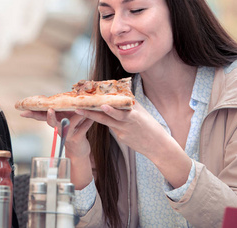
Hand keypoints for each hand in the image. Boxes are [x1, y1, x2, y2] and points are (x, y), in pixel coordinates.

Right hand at [21, 109, 92, 158]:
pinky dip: (88, 122)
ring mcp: (67, 135)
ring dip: (76, 116)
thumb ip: (64, 107)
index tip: (24, 112)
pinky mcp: (76, 139)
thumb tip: (67, 91)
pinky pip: (83, 129)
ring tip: (80, 109)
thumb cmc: (73, 128)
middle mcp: (58, 129)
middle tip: (50, 110)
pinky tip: (92, 118)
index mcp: (55, 121)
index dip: (32, 114)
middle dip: (50, 117)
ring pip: (70, 124)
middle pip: (51, 123)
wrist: (79, 148)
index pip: (41, 116)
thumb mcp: (67, 117)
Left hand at [75, 103, 191, 187]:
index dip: (105, 103)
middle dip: (91, 112)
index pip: (116, 107)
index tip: (95, 98)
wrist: (158, 146)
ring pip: (105, 122)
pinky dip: (106, 122)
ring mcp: (123, 132)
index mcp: (133, 115)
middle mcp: (126, 123)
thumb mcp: (142, 112)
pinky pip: (111, 128)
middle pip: (105, 117)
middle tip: (78, 107)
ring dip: (92, 116)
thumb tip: (122, 91)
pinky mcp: (121, 138)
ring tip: (80, 111)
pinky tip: (95, 116)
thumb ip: (130, 103)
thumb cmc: (150, 126)